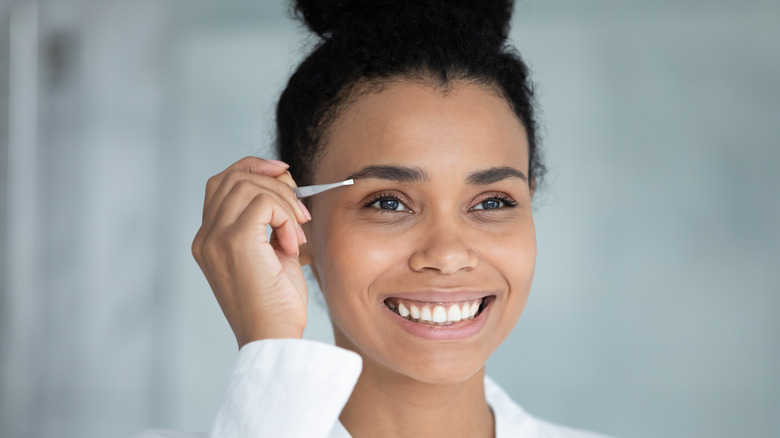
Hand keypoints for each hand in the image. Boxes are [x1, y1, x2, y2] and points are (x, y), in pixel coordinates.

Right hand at [192, 156, 310, 347]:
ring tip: (296, 235)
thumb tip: (286, 185)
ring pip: (249, 185)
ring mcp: (216, 238)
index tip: (284, 173)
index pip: (222, 183)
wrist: (274, 338)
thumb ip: (269, 220)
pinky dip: (285, 216)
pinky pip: (263, 202)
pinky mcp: (235, 242)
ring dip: (284, 203)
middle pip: (233, 176)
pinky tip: (292, 244)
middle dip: (274, 181)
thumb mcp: (271, 254)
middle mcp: (205, 237)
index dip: (252, 168)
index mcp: (209, 240)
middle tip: (300, 209)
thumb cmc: (276, 305)